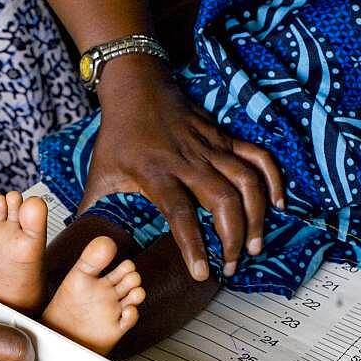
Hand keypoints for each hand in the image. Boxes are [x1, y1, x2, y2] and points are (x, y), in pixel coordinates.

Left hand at [87, 55, 284, 281]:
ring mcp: (210, 146)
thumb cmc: (117, 135)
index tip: (203, 273)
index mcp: (154, 172)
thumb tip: (82, 244)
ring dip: (255, 215)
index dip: (193, 244)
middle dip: (232, 237)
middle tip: (233, 266)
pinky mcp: (224, 137)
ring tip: (255, 246)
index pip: (179, 213)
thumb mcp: (100, 173)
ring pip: (244, 181)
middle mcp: (186, 160)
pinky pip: (257, 157)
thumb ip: (93, 210)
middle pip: (220, 200)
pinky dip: (273, 179)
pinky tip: (278, 206)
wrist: (136, 86)